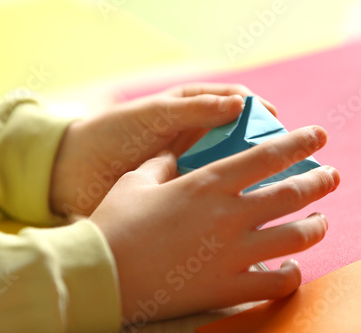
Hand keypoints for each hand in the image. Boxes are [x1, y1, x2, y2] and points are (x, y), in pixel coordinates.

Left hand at [50, 83, 276, 215]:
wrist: (75, 169)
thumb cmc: (112, 132)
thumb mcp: (155, 115)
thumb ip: (194, 109)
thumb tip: (240, 106)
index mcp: (189, 111)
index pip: (233, 104)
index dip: (257, 111)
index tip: (277, 123)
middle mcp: (193, 138)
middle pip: (237, 138)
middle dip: (261, 147)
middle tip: (285, 161)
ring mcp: (187, 167)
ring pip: (227, 169)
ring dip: (248, 178)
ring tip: (271, 188)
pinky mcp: (178, 193)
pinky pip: (208, 194)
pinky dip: (225, 200)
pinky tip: (241, 210)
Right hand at [90, 125, 339, 322]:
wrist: (103, 272)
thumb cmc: (116, 223)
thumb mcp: (136, 181)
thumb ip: (162, 163)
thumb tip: (173, 153)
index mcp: (206, 184)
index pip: (266, 156)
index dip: (299, 142)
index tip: (319, 134)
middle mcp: (228, 215)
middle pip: (292, 193)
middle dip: (319, 180)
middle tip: (331, 175)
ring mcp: (232, 253)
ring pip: (296, 237)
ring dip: (316, 226)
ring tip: (321, 220)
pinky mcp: (227, 287)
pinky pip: (276, 283)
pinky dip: (292, 274)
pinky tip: (292, 267)